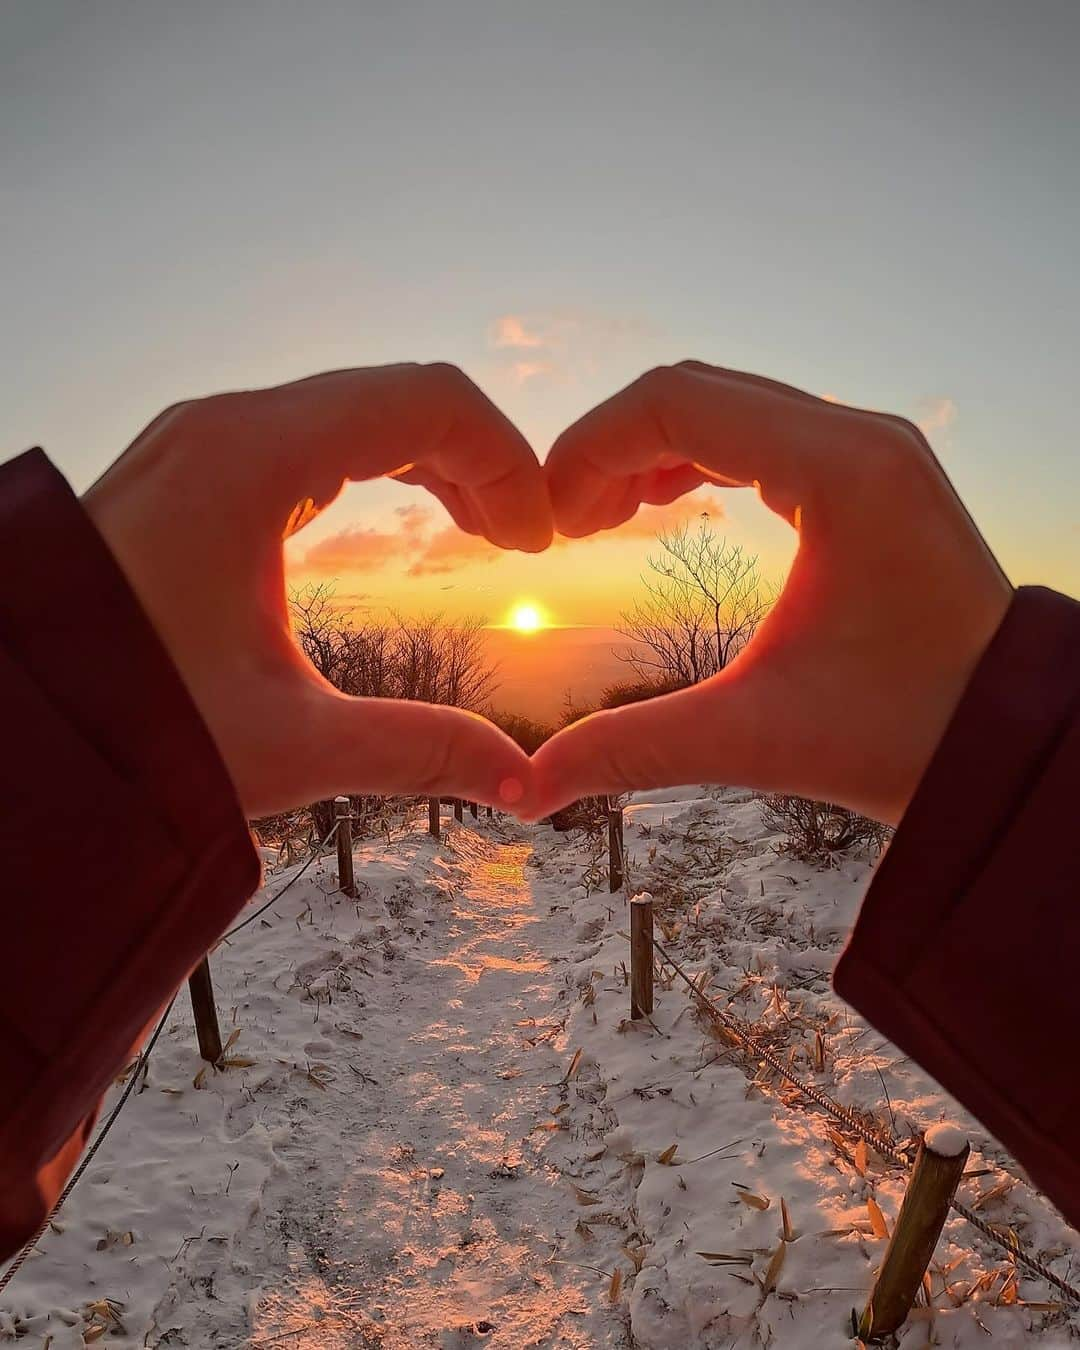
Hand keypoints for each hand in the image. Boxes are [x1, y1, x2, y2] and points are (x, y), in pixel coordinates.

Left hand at [82, 364, 551, 817]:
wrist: (20, 731)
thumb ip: (418, 750)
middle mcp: (222, 427)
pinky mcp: (192, 472)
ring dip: (430, 458)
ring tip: (483, 530)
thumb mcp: (288, 743)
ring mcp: (200, 443)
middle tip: (522, 542)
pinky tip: (408, 514)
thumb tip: (523, 783)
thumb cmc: (130, 726)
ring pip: (352, 410)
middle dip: (477, 457)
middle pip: (394, 394)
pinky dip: (375, 464)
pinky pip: (310, 436)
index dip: (506, 457)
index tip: (538, 540)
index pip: (425, 400)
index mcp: (250, 459)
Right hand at [532, 363, 1012, 824]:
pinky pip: (765, 433)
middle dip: (613, 448)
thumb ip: (634, 748)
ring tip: (600, 519)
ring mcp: (873, 449)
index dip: (590, 447)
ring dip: (653, 451)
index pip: (677, 401)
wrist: (1003, 743)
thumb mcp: (754, 737)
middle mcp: (862, 437)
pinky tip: (660, 504)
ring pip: (729, 406)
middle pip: (697, 390)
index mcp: (841, 472)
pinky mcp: (873, 474)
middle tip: (566, 526)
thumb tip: (530, 788)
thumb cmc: (902, 736)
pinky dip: (699, 459)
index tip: (550, 518)